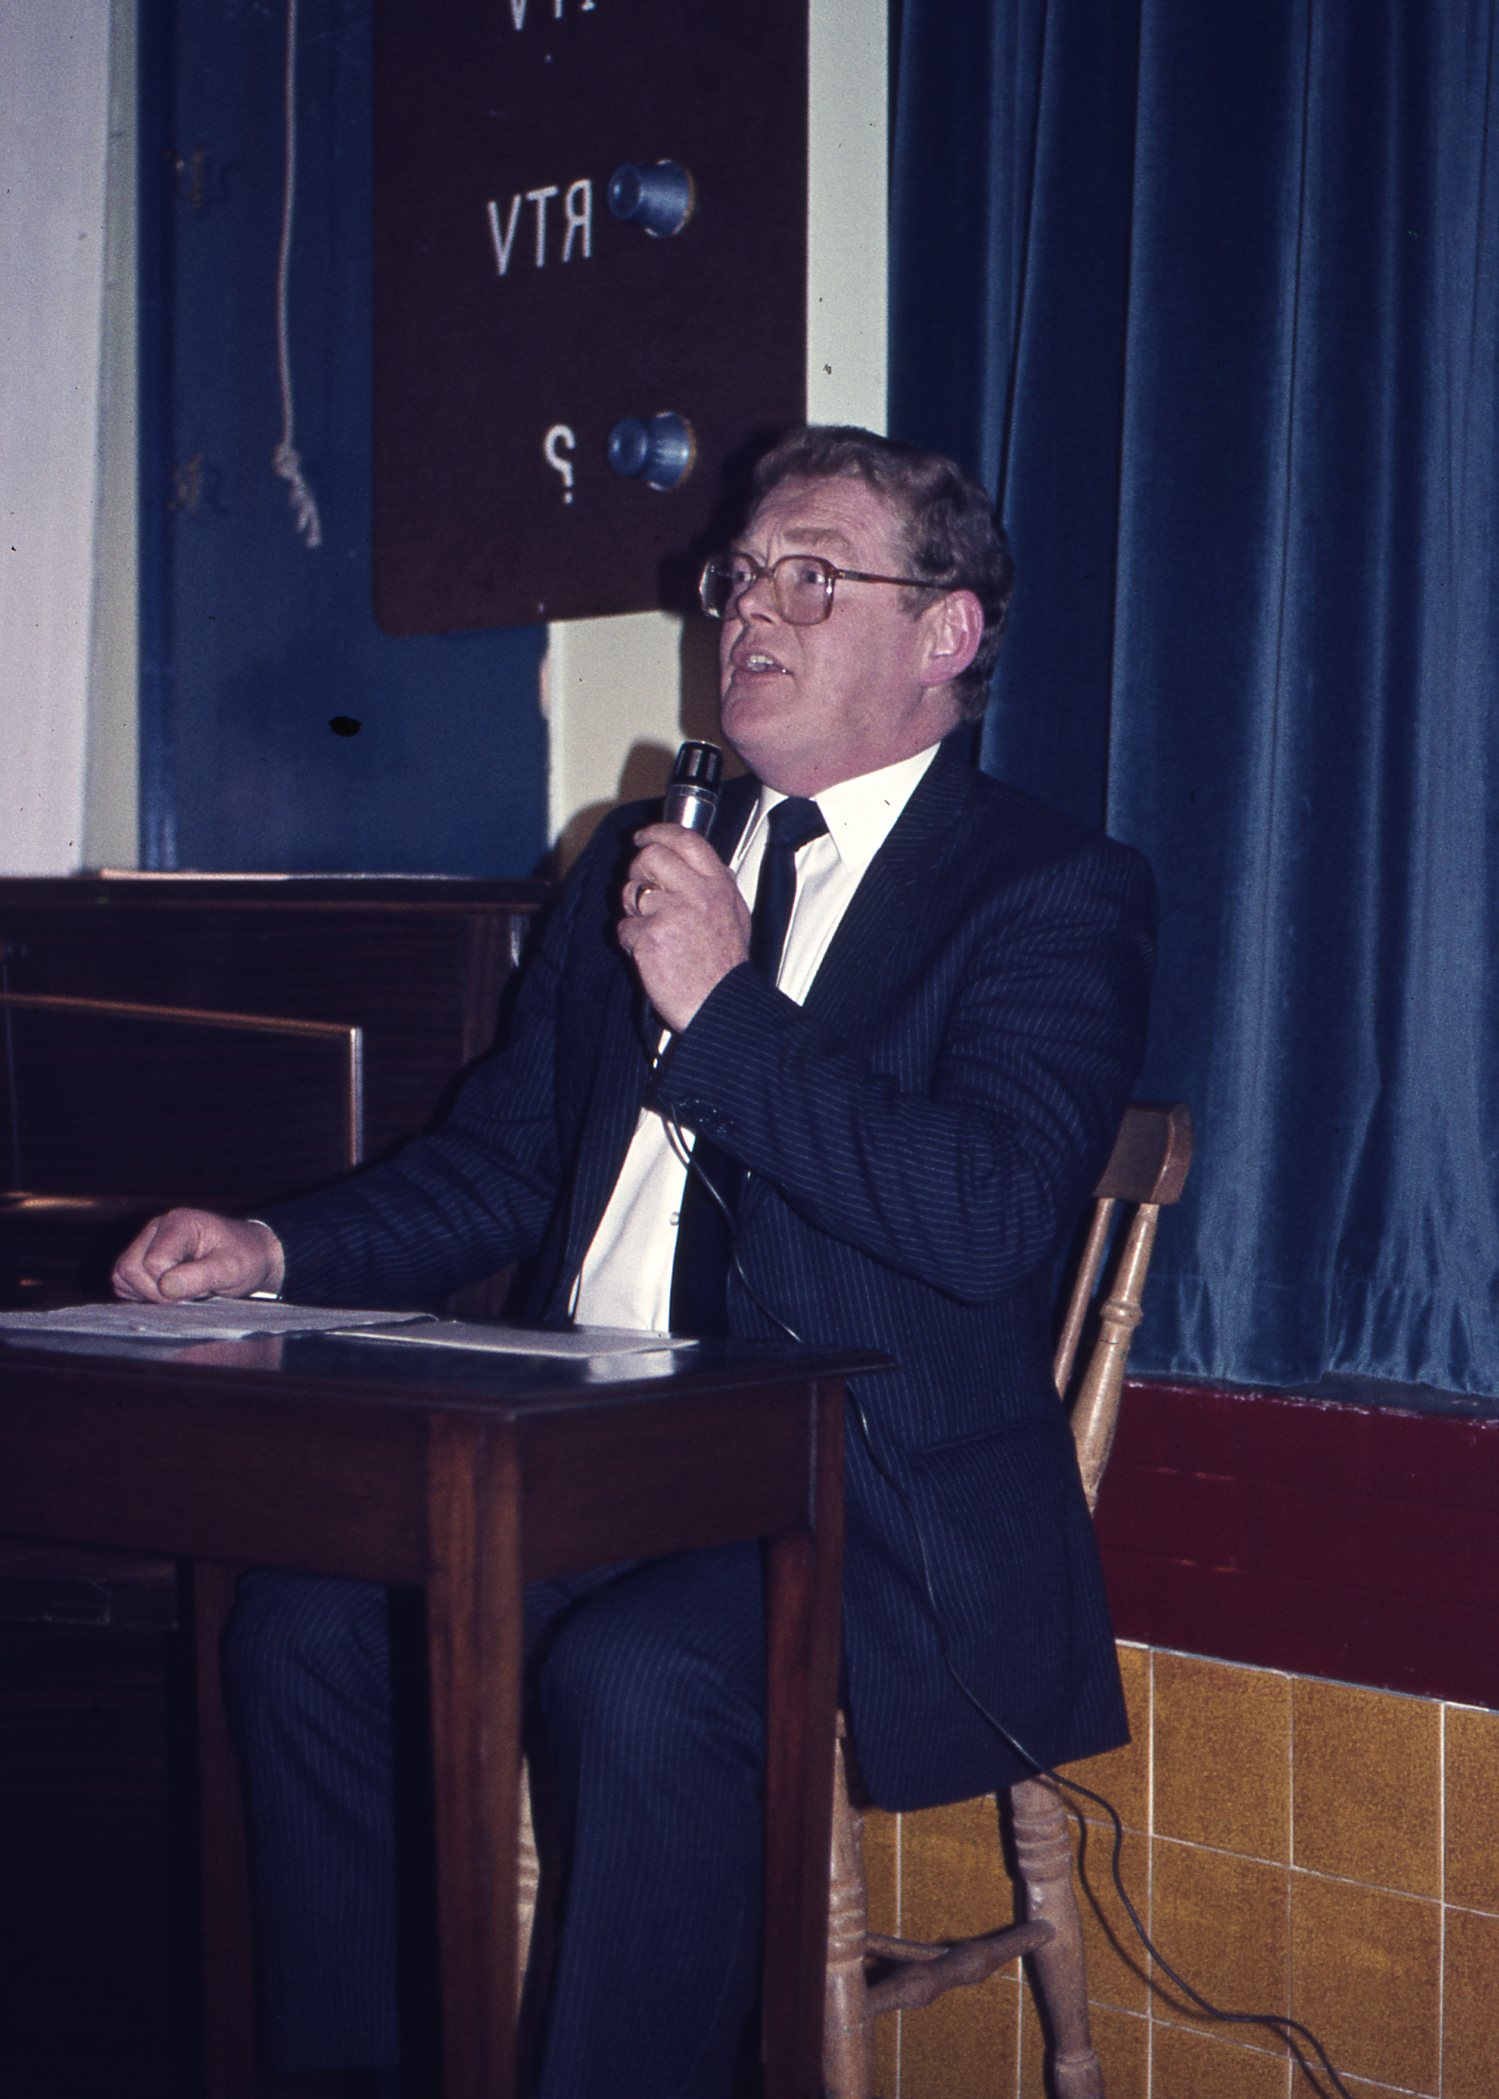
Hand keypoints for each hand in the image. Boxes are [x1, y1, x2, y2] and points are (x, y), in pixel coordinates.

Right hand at [112, 1209, 284, 1303]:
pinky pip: (124, 1283)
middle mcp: (157, 1229)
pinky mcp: (143, 1259)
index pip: (153, 1262)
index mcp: (179, 1223)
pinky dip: (141, 1295)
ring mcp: (147, 1243)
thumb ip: (200, 1276)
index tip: (197, 1291)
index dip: (169, 1286)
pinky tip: (169, 1293)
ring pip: (122, 1276)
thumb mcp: (232, 1269)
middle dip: (155, 1292)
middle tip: (188, 1295)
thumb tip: (166, 1286)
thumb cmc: (245, 1258)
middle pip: (129, 1268)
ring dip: (147, 1294)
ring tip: (180, 1293)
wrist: (252, 1257)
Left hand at [616, 822, 751, 1031]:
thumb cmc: (724, 967)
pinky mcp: (650, 937)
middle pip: (649, 857)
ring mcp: (671, 914)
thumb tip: (703, 864)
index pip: (685, 839)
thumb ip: (720, 885)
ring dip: (632, 911)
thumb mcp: (736, 916)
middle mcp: (696, 893)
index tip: (643, 836)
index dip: (658, 832)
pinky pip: (624, 928)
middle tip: (642, 891)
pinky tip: (651, 955)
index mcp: (718, 885)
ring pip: (631, 892)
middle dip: (637, 871)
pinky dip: (631, 942)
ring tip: (652, 930)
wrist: (720, 1005)